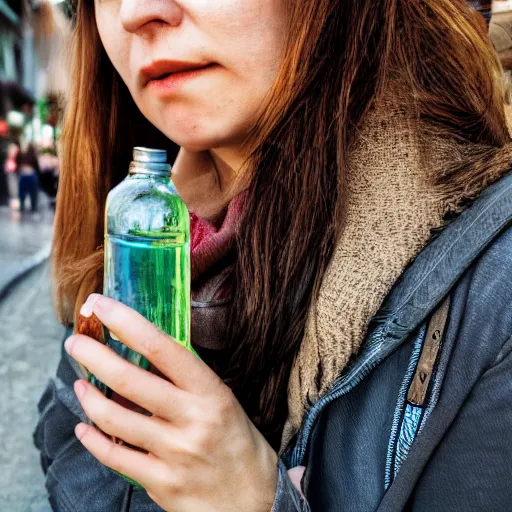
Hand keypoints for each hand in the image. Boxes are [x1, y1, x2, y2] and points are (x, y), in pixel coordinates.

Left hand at [65, 294, 277, 511]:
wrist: (254, 500)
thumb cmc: (237, 441)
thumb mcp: (222, 400)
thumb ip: (186, 380)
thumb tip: (143, 351)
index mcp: (211, 392)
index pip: (163, 348)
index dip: (127, 322)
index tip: (101, 304)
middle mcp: (192, 420)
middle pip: (130, 380)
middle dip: (94, 355)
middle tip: (75, 341)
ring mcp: (175, 454)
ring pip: (114, 419)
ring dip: (88, 396)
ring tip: (81, 383)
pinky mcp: (161, 483)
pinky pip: (114, 457)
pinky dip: (92, 438)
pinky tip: (85, 426)